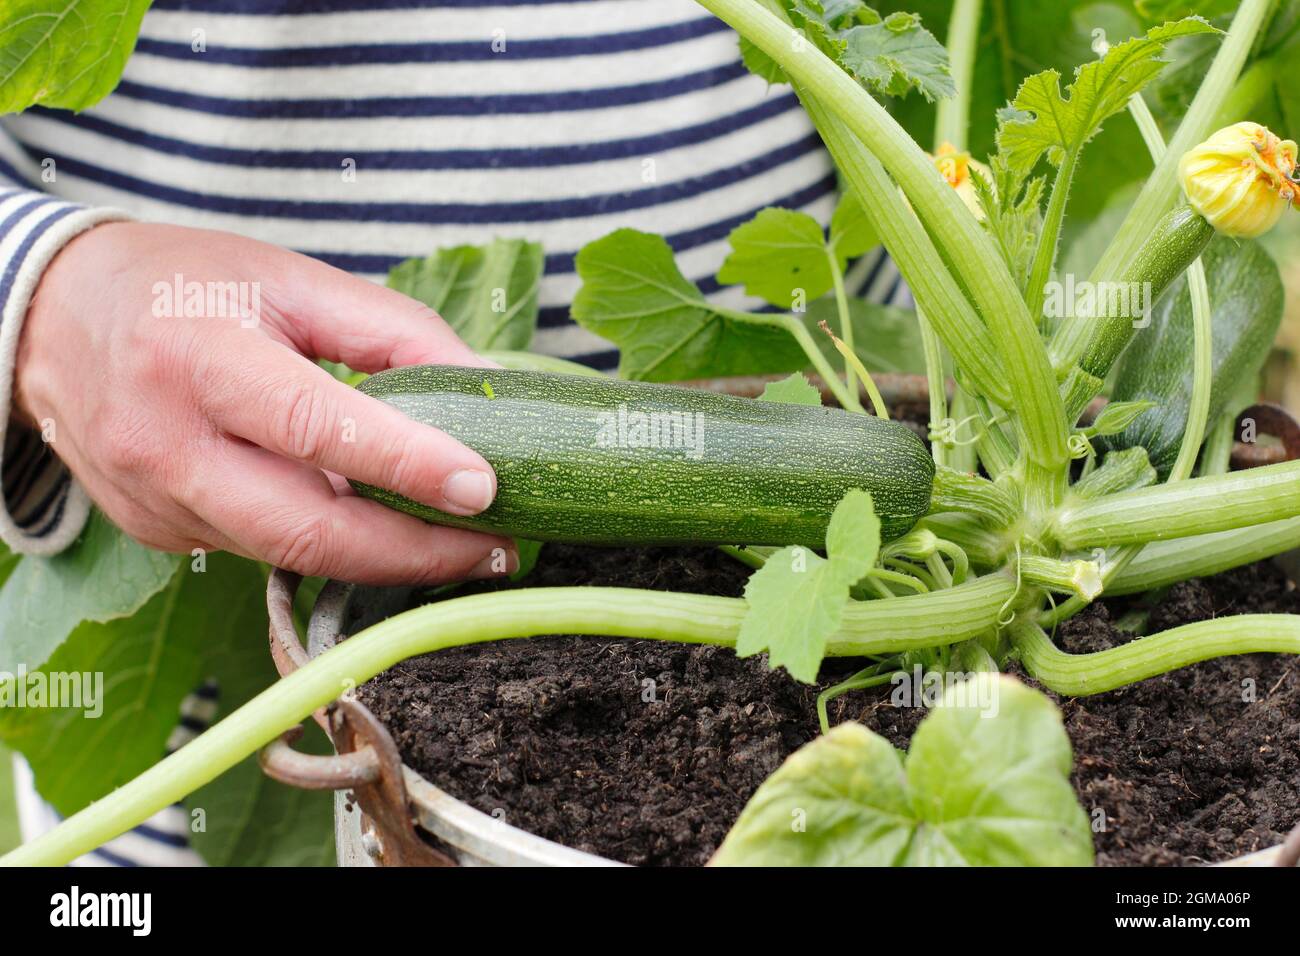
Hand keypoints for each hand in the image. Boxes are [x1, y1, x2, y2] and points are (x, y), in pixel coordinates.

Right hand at [14, 222, 516, 584]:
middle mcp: (164, 440)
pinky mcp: (156, 530)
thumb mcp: (293, 278)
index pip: (313, 425)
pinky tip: (372, 523)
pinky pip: (259, 549)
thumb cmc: (185, 284)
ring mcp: (154, 498)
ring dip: (382, 556)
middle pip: (304, 529)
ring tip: (457, 542)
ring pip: (288, 553)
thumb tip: (488, 385)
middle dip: (413, 553)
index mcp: (197, 355)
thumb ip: (394, 332)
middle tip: (494, 549)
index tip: (484, 488)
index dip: (405, 463)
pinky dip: (327, 543)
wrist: (52, 315)